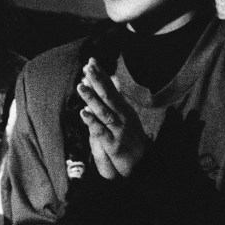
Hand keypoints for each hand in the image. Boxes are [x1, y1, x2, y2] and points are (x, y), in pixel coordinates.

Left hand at [77, 58, 149, 178]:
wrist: (143, 163)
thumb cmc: (130, 137)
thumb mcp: (125, 115)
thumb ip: (116, 97)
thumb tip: (112, 78)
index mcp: (123, 108)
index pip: (111, 88)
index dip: (101, 75)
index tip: (91, 61)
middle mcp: (122, 116)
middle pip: (108, 96)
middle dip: (98, 81)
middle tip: (88, 67)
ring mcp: (118, 129)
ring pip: (104, 111)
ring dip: (92, 98)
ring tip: (81, 86)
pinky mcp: (113, 144)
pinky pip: (101, 131)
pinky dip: (92, 121)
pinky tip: (83, 113)